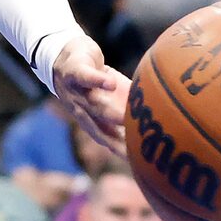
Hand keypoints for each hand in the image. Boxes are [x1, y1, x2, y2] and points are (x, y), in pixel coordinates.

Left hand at [47, 33, 128, 160]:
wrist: (65, 54)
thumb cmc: (94, 81)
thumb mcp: (112, 99)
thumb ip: (129, 112)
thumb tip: (156, 125)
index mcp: (94, 122)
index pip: (110, 141)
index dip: (123, 154)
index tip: (140, 165)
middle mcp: (84, 112)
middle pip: (102, 129)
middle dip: (118, 140)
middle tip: (136, 148)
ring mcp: (76, 93)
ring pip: (95, 106)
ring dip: (110, 113)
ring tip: (125, 118)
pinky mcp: (74, 72)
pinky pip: (85, 78)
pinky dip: (97, 81)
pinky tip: (110, 84)